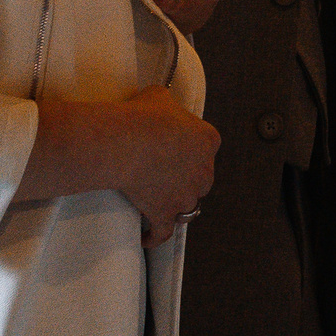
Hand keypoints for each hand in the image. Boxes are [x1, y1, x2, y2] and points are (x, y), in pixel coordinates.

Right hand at [113, 86, 221, 246]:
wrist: (127, 143)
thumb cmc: (144, 117)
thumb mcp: (159, 96)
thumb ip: (168, 104)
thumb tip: (161, 104)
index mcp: (208, 140)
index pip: (207, 146)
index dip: (193, 148)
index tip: (179, 147)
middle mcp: (203, 171)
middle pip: (201, 179)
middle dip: (189, 178)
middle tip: (169, 173)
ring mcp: (186, 196)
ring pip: (187, 206)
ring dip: (178, 205)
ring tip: (164, 203)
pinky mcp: (166, 214)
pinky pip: (164, 232)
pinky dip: (156, 236)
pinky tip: (148, 238)